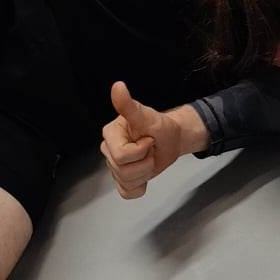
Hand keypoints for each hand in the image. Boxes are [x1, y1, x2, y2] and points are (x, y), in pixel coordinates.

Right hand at [100, 81, 188, 198]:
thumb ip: (129, 106)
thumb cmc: (160, 127)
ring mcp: (114, 165)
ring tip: (148, 158)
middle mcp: (108, 149)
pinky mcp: (121, 179)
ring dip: (145, 173)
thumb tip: (118, 87)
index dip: (141, 150)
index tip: (148, 139)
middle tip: (150, 149)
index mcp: (110, 134)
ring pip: (127, 182)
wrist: (171, 140)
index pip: (122, 155)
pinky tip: (144, 174)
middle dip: (145, 162)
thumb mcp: (148, 116)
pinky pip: (127, 192)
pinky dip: (140, 186)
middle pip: (124, 171)